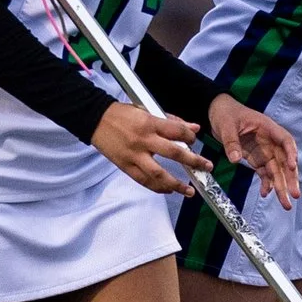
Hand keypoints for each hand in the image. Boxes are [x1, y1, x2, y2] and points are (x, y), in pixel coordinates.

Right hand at [91, 102, 212, 195]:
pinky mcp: (125, 166)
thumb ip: (171, 120)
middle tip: (206, 167)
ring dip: (176, 184)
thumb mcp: (146, 110)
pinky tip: (168, 191)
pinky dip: (157, 188)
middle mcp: (143, 140)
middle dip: (193, 161)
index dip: (190, 137)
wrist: (95, 119)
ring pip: (158, 174)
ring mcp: (134, 155)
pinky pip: (143, 181)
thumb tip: (194, 128)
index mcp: (149, 123)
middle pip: (173, 154)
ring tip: (188, 190)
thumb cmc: (122, 114)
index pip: (177, 131)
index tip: (195, 141)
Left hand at [209, 95, 299, 204]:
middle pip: (284, 161)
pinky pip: (265, 173)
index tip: (292, 166)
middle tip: (294, 194)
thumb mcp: (226, 125)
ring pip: (277, 170)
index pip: (285, 140)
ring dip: (281, 187)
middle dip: (290, 178)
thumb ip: (231, 141)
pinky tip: (265, 194)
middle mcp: (270, 141)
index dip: (291, 153)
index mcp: (267, 128)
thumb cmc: (226, 113)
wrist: (218, 113)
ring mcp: (265, 151)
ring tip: (285, 203)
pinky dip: (266, 184)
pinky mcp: (257, 158)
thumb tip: (235, 158)